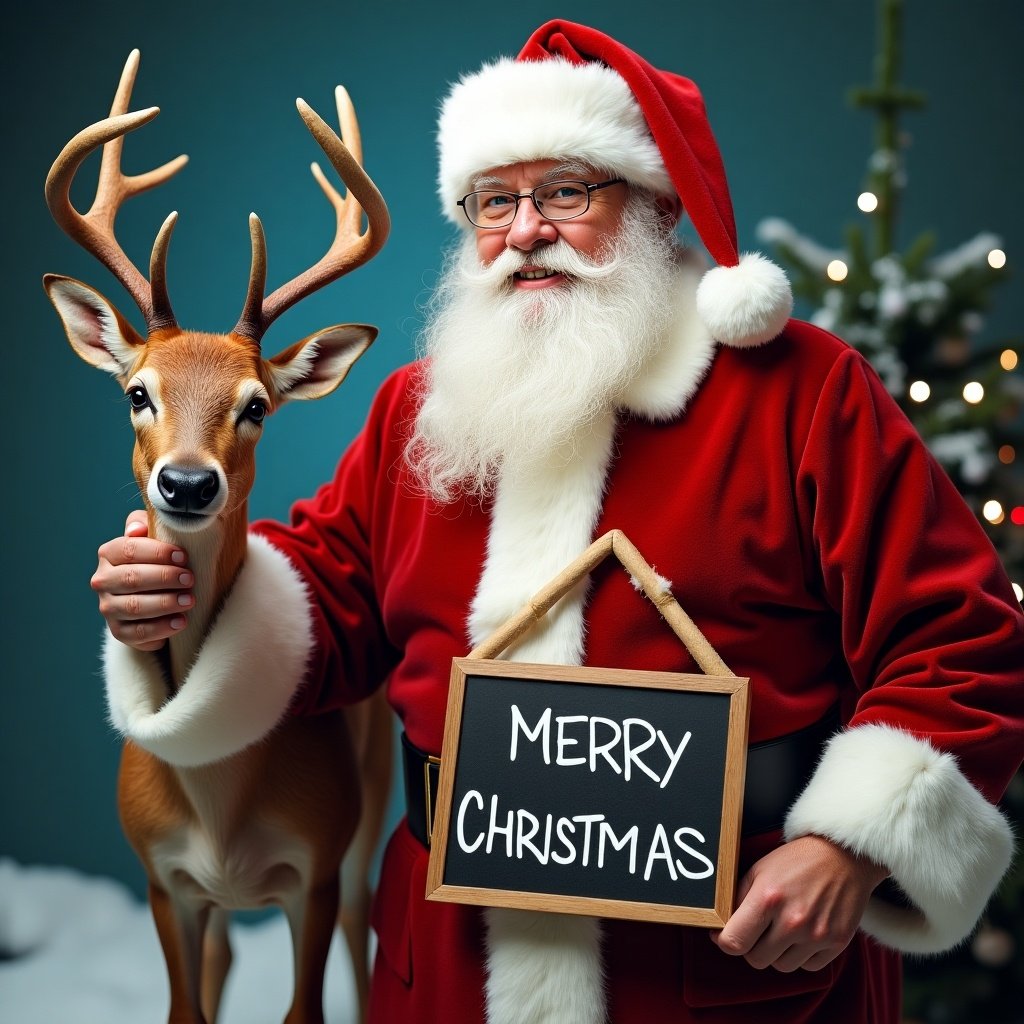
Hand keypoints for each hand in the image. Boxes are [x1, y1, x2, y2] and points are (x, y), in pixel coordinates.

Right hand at [91, 511, 192, 651]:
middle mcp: (103, 581)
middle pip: (132, 578)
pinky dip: (161, 628)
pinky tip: (181, 622)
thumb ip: (144, 524)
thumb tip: (137, 529)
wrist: (152, 595)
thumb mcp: (152, 536)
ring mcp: (109, 608)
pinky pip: (138, 633)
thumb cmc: (156, 560)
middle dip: (164, 578)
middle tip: (190, 579)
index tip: (183, 557)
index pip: (129, 550)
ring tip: (190, 600)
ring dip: (165, 603)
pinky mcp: (119, 631)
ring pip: (134, 607)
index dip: (157, 553)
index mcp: (109, 554)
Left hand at [709, 835, 887, 972]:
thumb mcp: (759, 870)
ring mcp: (816, 935)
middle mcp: (792, 921)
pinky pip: (809, 967)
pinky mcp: (837, 943)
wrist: (842, 855)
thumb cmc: (796, 861)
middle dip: (752, 946)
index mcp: (767, 899)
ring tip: (783, 929)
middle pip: (756, 960)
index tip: (724, 936)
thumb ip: (739, 900)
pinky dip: (802, 956)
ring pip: (782, 966)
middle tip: (758, 930)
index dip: (724, 941)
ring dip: (778, 953)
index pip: (734, 942)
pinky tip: (803, 934)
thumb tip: (722, 927)